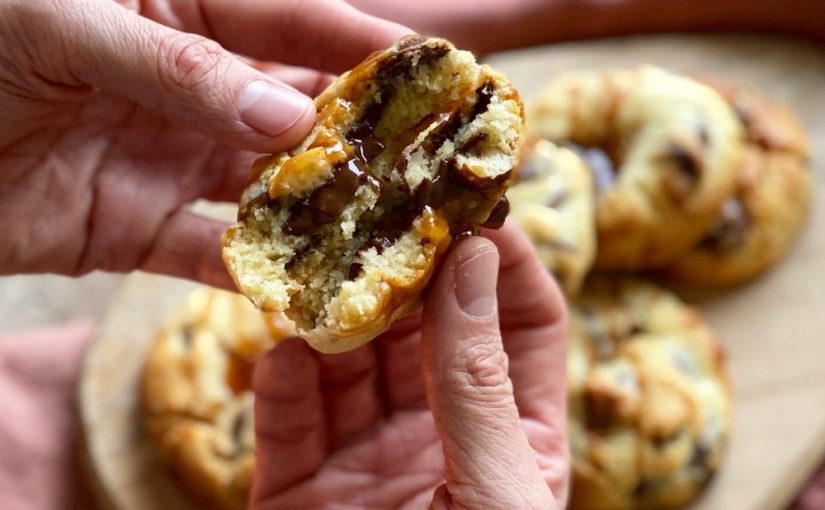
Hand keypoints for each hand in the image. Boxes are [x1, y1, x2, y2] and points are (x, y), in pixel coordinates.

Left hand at [0, 0, 408, 285]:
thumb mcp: (62, 23)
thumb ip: (180, 69)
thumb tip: (286, 123)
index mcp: (182, 11)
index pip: (298, 23)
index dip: (371, 49)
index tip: (444, 75)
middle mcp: (193, 88)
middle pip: (301, 114)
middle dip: (371, 140)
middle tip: (442, 166)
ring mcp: (172, 160)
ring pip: (271, 191)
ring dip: (329, 215)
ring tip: (396, 237)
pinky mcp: (140, 228)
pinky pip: (214, 255)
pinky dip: (259, 276)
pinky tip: (310, 292)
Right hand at [251, 222, 569, 508]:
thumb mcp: (496, 487)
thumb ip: (477, 383)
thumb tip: (471, 261)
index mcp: (512, 434)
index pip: (521, 324)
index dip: (502, 262)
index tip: (470, 206)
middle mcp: (441, 436)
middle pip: (426, 330)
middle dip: (402, 274)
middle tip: (374, 214)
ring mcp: (369, 461)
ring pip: (348, 366)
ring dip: (333, 320)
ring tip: (317, 275)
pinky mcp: (300, 491)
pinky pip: (287, 423)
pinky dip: (281, 386)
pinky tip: (282, 356)